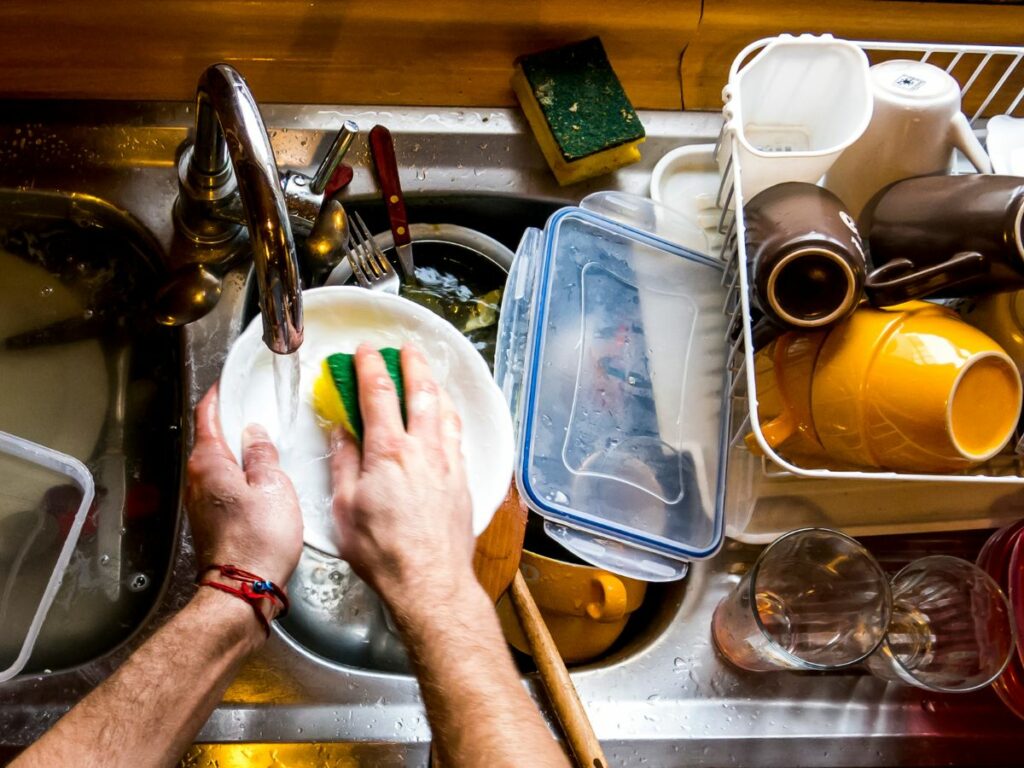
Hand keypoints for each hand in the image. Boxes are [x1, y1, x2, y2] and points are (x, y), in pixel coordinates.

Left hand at [186, 384, 302, 588]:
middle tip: (256, 409)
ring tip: (265, 444)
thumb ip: (263, 454)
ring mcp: (201, 502)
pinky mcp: (212, 520)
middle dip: (231, 423)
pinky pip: (224, 486)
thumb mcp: (273, 486)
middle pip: (211, 439)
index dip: (219, 396)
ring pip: (218, 464)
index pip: (206, 416)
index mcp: (209, 463)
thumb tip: (255, 434)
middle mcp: (197, 480)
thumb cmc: (259, 540)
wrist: (245, 589)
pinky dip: (240, 475)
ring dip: (238, 452)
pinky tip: (262, 480)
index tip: (229, 383)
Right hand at [330, 344, 475, 614]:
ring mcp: (447, 464)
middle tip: (405, 348)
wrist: (429, 581)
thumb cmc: (384, 553)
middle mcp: (423, 450)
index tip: (365, 351)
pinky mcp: (462, 480)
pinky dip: (451, 416)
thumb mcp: (345, 508)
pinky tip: (448, 416)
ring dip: (435, 385)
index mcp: (388, 452)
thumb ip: (344, 463)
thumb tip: (341, 432)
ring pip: (445, 410)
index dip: (371, 366)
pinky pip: (458, 435)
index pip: (379, 394)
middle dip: (412, 364)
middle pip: (420, 392)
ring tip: (428, 373)